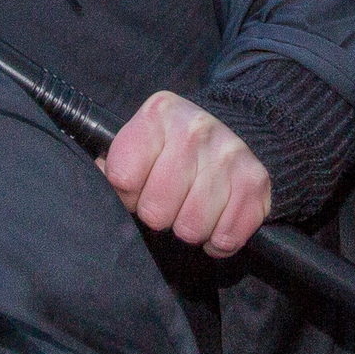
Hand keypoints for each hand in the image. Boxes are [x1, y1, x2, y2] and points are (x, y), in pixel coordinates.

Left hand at [99, 92, 270, 258]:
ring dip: (189, 228)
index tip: (137, 188)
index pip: (122, 177)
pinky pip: (224, 239)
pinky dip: (218, 239)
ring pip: (190, 229)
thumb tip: (98, 181)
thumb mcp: (143, 141)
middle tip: (168, 200)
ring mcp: (230, 155)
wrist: (238, 132)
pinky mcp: (256, 182)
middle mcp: (196, 129)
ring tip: (192, 207)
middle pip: (155, 211)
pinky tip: (216, 218)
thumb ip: (116, 162)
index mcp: (159, 114)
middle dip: (158, 214)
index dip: (126, 193)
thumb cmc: (176, 147)